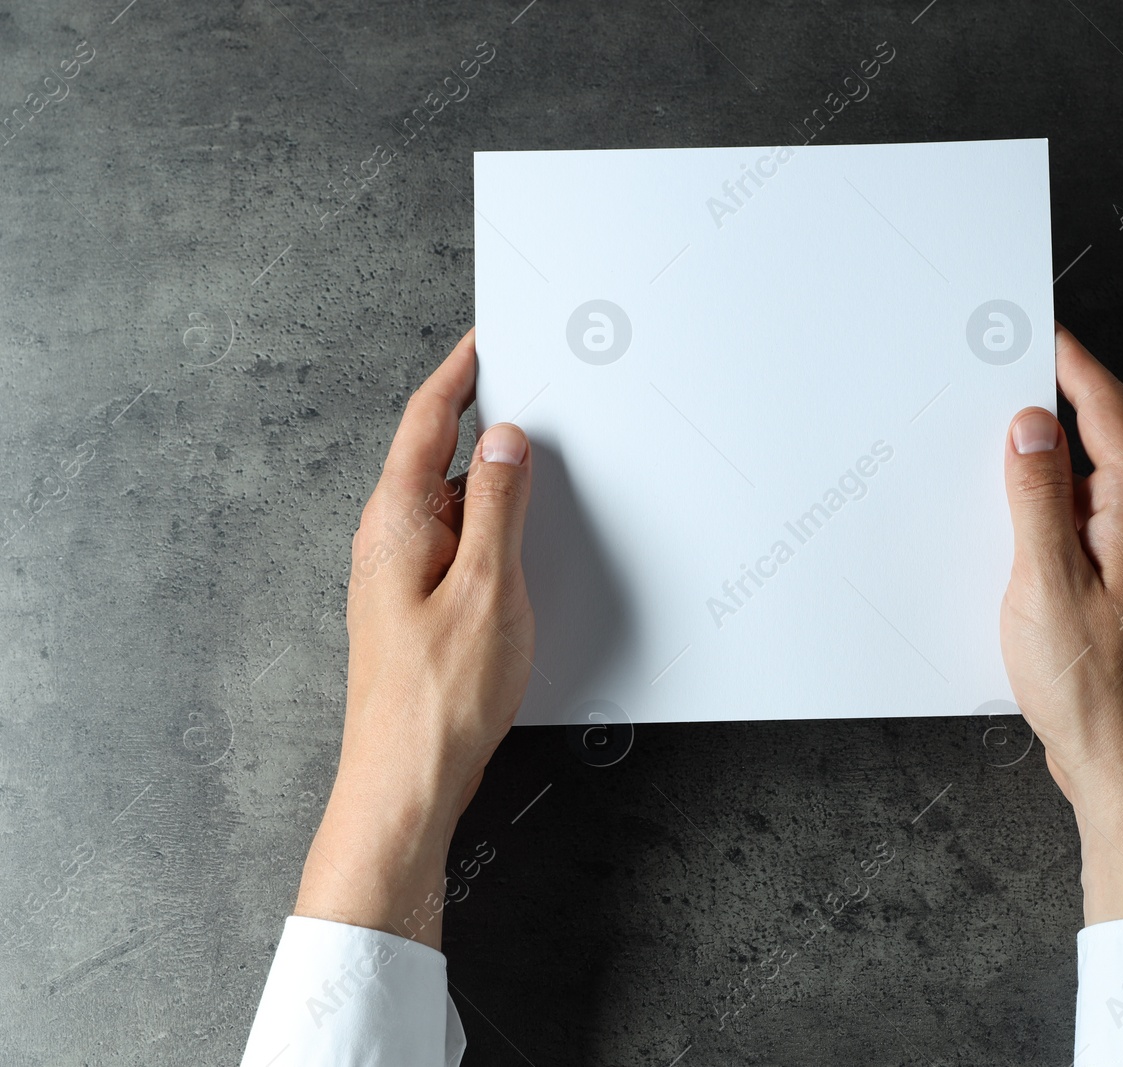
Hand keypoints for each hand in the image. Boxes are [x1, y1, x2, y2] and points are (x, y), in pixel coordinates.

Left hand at [293, 328, 534, 948]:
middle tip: (531, 392)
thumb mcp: (486, 585)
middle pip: (435, 455)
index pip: (426, 420)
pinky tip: (524, 540)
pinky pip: (457, 542)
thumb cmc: (440, 697)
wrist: (408, 782)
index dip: (459, 372)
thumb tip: (504, 442)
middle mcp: (389, 541)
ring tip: (541, 467)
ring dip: (491, 481)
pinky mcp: (419, 607)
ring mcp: (401, 576)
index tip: (486, 339)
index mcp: (395, 521)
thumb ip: (497, 505)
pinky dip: (491, 526)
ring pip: (450, 503)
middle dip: (483, 421)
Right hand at [999, 324, 1122, 924]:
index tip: (1037, 331)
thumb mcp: (1047, 585)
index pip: (1107, 411)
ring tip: (987, 452)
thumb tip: (1031, 427)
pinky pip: (1078, 527)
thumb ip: (1037, 500)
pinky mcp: (1117, 589)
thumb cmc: (1096, 691)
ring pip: (1085, 486)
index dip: (1072, 364)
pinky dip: (1043, 512)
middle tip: (998, 376)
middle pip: (1100, 440)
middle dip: (1051, 405)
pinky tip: (1004, 529)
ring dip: (1041, 466)